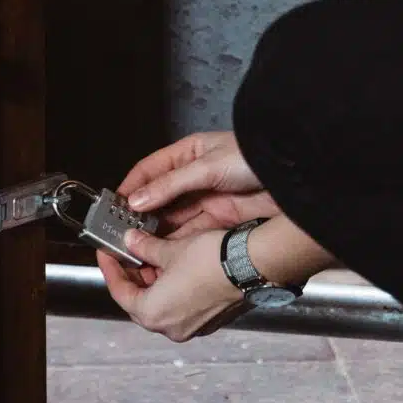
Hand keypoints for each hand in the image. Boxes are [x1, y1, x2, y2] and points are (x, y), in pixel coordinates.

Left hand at [96, 229, 245, 342]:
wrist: (250, 265)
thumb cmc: (211, 260)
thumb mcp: (170, 249)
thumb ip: (145, 248)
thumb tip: (131, 241)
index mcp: (153, 314)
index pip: (120, 292)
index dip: (111, 269)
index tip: (106, 254)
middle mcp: (170, 327)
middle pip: (139, 302)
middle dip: (132, 276)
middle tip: (127, 254)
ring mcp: (191, 326)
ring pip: (161, 304)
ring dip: (153, 282)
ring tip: (151, 256)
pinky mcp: (208, 320)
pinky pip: (181, 306)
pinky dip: (172, 289)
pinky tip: (174, 268)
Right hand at [119, 131, 280, 238]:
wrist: (289, 180)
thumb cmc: (251, 159)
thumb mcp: (206, 168)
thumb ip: (170, 185)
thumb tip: (138, 200)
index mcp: (189, 154)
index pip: (151, 170)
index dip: (132, 186)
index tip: (114, 203)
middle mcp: (195, 177)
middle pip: (160, 196)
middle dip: (141, 212)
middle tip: (120, 227)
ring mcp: (207, 199)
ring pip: (174, 216)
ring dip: (156, 228)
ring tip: (136, 241)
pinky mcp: (219, 219)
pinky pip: (190, 231)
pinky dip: (175, 240)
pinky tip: (160, 247)